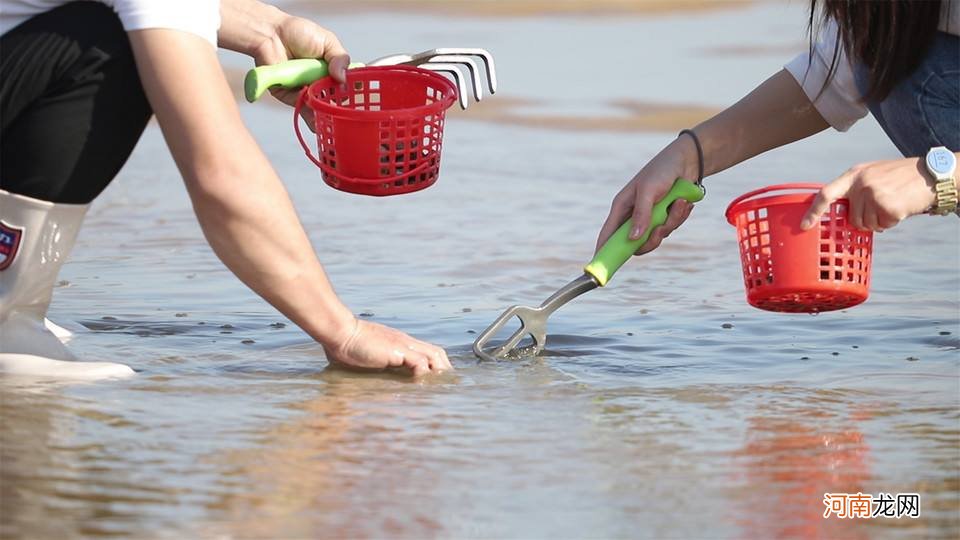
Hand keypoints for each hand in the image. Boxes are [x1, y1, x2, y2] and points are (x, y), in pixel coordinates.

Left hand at [252, 14, 349, 107]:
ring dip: (325, 113)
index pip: (346, 86)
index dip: (351, 91)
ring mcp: (306, 91)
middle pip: (334, 101)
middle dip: (339, 106)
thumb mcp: (327, 41)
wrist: (270, 33)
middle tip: (344, 109)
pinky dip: (310, 112)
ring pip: (320, 108)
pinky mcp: (290, 97)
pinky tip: (316, 116)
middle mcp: (320, 83)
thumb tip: (344, 78)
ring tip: (330, 117)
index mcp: (331, 71)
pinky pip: (302, 108)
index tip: (356, 95)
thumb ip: (340, 58)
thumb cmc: (297, 32)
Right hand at [323, 318, 452, 376]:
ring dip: (439, 372)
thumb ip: (375, 365)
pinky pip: (420, 362)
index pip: (428, 351)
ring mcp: (403, 344)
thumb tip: (372, 377)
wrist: (340, 332)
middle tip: (445, 386)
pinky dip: (424, 374)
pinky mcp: (398, 350)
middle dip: (444, 369)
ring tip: (438, 388)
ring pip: (434, 355)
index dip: (436, 365)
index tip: (438, 380)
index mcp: (400, 343)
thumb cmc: (346, 345)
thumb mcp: (367, 357)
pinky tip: (420, 384)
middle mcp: (405, 342)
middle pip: (437, 352)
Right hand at [596, 136, 698, 254]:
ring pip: (657, 237)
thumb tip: (633, 239)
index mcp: (622, 208)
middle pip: (635, 244)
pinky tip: (684, 201)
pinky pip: (671, 228)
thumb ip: (641, 215)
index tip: (600, 265)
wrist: (688, 161)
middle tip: (660, 229)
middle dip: (651, 239)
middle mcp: (634, 216)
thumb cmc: (662, 171)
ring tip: (679, 202)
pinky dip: (680, 216)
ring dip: (671, 222)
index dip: (603, 251)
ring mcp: (650, 218)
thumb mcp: (649, 191)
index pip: (608, 234)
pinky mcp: (665, 218)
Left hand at [801, 158, 937, 231]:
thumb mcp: (872, 174)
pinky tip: (900, 207)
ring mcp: (873, 194)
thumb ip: (855, 189)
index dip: (813, 211)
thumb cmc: (899, 177)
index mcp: (853, 175)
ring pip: (866, 225)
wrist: (930, 174)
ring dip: (879, 221)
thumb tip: (839, 212)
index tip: (804, 226)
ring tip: (892, 204)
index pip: (826, 193)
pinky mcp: (887, 205)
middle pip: (852, 218)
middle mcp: (860, 184)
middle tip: (882, 206)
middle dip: (866, 220)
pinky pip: (882, 226)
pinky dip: (891, 222)